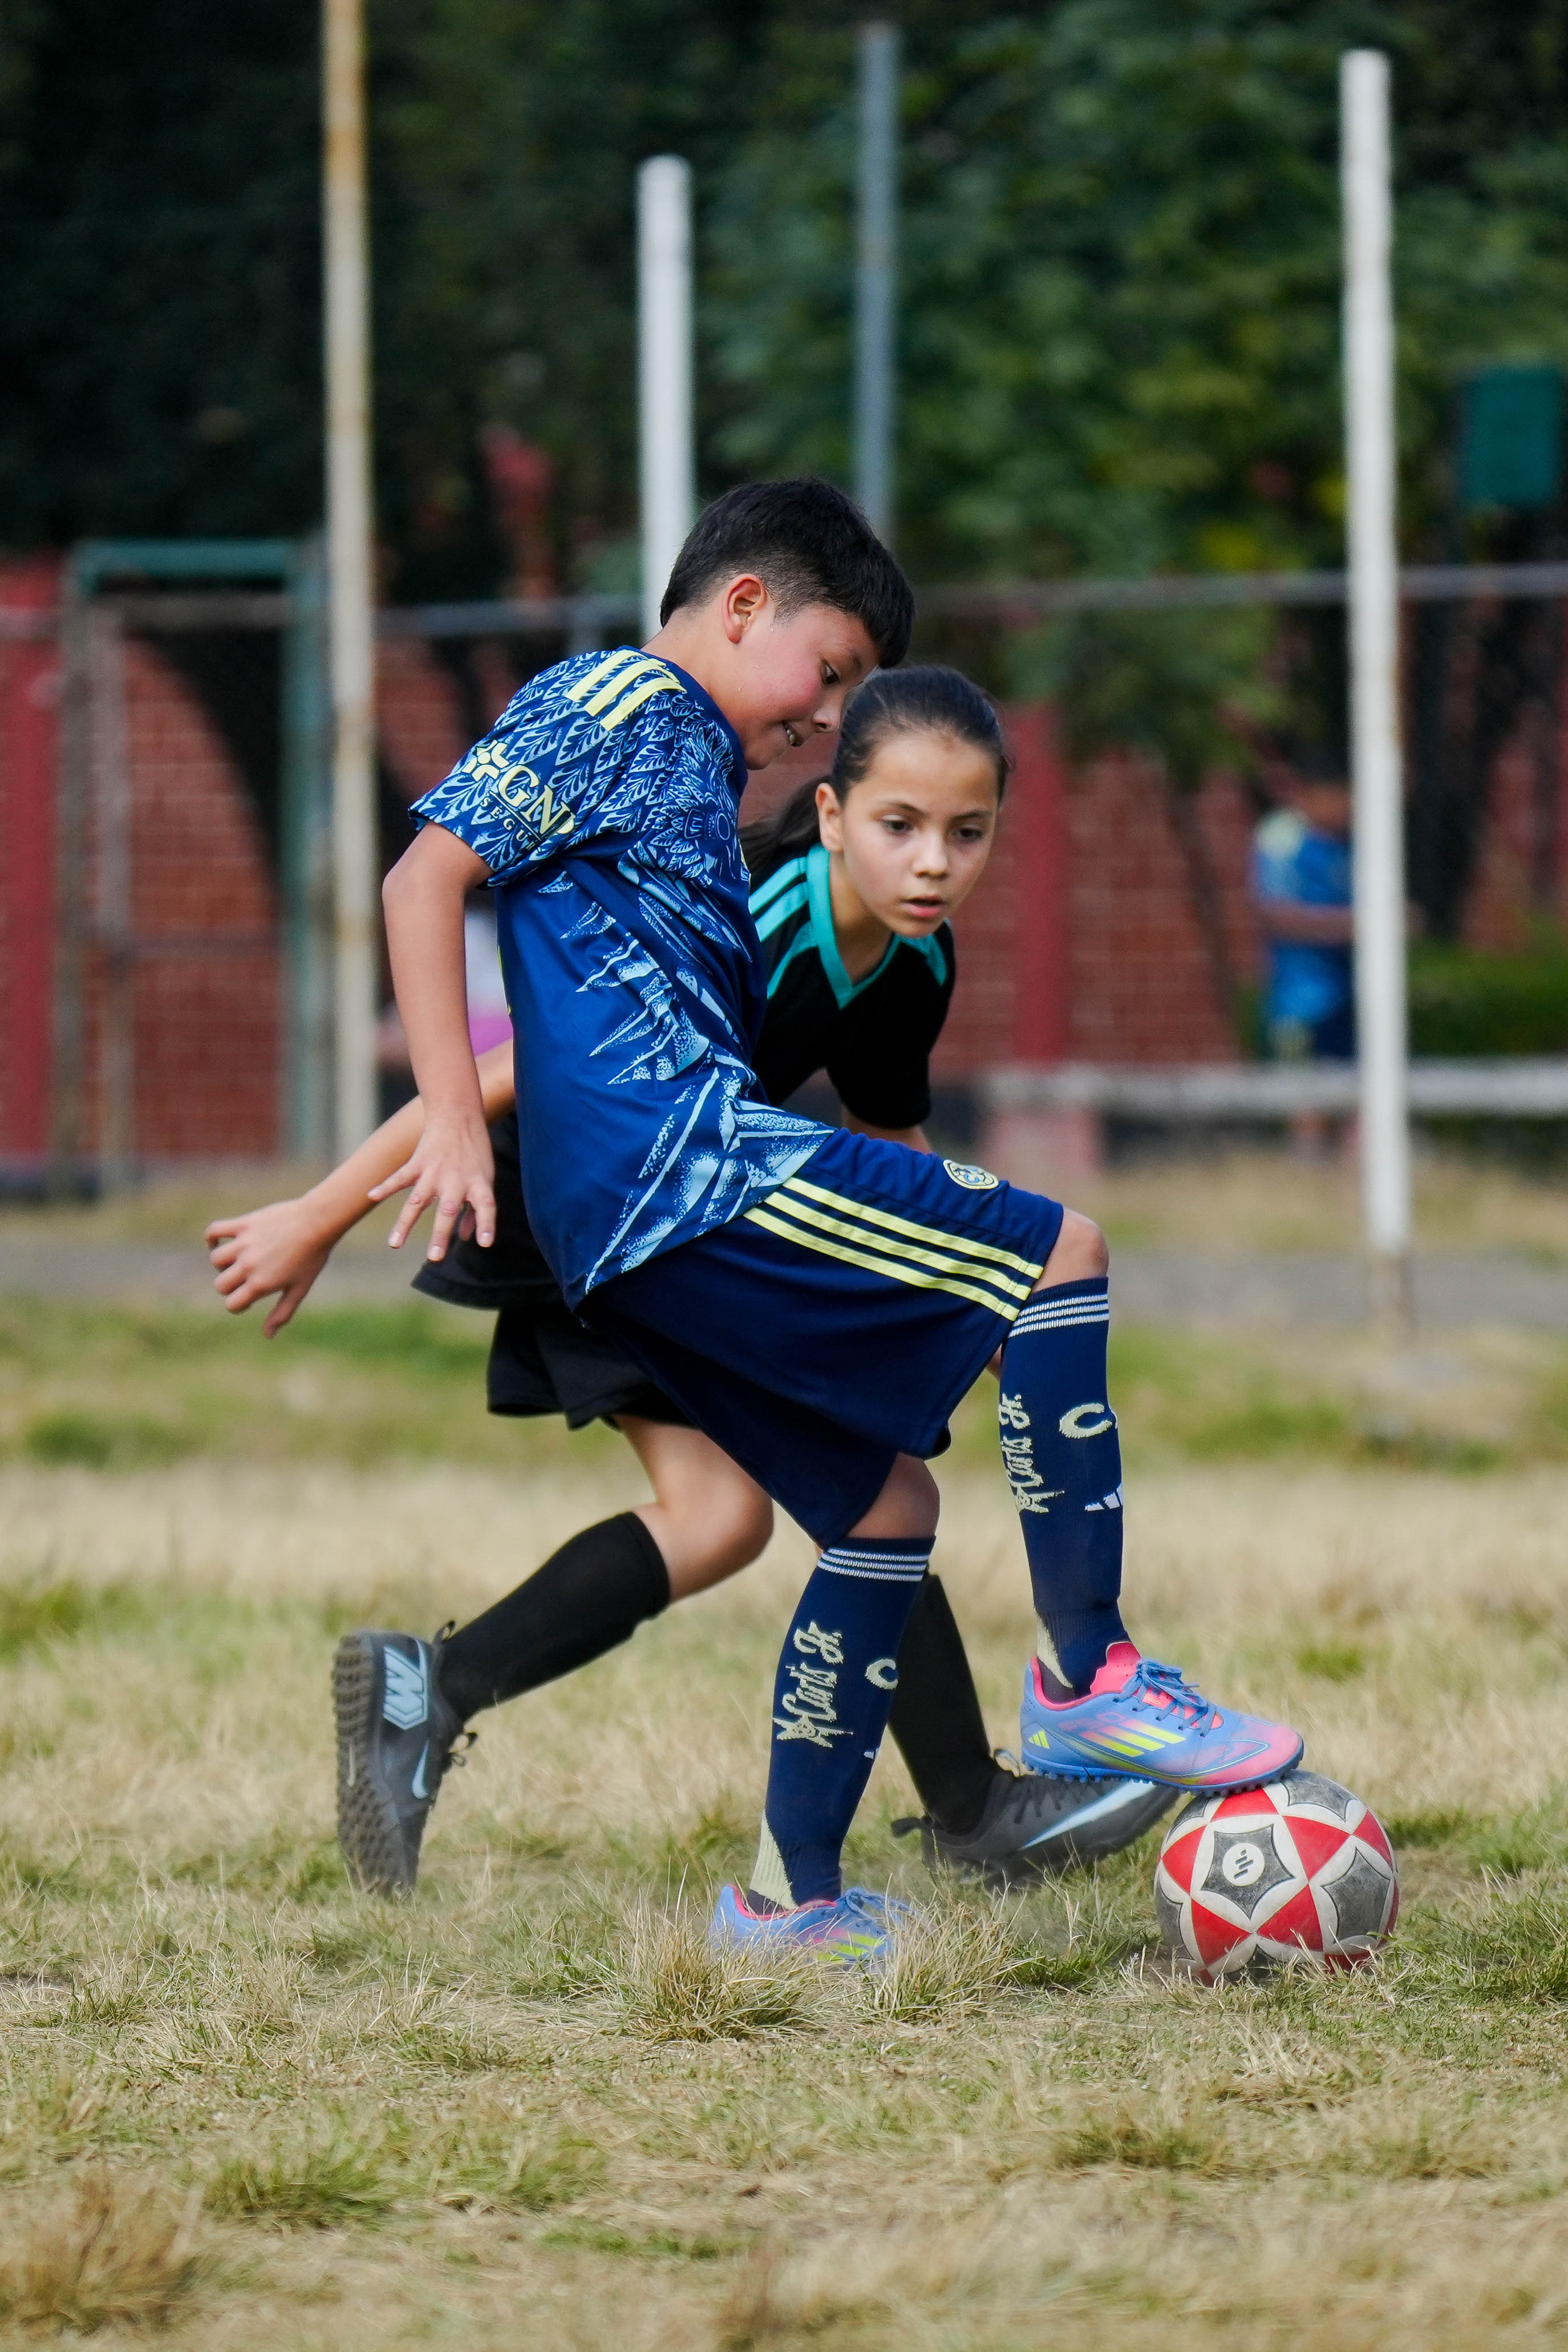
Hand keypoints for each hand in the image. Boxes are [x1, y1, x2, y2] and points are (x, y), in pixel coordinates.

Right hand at [206, 1199, 339, 1336]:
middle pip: (220, 1284)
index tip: (250, 1296)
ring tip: (237, 1260)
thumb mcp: (299, 1289)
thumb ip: (282, 1313)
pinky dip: (212, 1237)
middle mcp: (249, 1265)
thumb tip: (268, 1335)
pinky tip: (219, 1242)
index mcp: (261, 1284)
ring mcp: (244, 1244)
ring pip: (216, 1259)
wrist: (318, 1222)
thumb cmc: (312, 1257)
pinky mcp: (243, 1224)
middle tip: (246, 1278)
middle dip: (229, 1286)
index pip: (232, 1304)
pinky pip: (215, 1230)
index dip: (239, 1305)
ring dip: (222, 1263)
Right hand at [372, 1108, 494, 1260]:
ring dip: (405, 1224)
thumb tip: (465, 1239)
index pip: (486, 1206)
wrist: (458, 1117)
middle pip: (447, 1211)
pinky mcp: (418, 1164)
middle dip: (440, 1234)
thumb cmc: (475, 1154)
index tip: (485, 1244)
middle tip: (434, 1258)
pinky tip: (371, 1195)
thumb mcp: (484, 1178)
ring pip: (417, 1202)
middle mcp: (456, 1181)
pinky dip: (384, 1187)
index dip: (486, 1225)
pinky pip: (399, 1178)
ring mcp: (434, 1173)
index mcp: (478, 1184)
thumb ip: (477, 1209)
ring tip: (394, 1244)